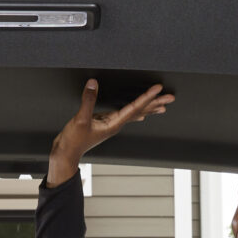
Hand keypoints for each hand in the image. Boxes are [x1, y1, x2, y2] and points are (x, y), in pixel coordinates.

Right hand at [47, 80, 174, 186]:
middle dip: (156, 103)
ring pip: (135, 113)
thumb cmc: (73, 141)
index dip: (147, 97)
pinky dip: (136, 111)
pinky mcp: (104, 123)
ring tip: (163, 104)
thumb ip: (88, 101)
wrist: (66, 153)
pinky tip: (142, 113)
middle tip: (171, 97)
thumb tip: (93, 83)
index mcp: (113, 124)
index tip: (158, 88)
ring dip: (149, 107)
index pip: (134, 107)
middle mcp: (116, 124)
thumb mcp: (80, 120)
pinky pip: (125, 115)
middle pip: (140, 111)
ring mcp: (111, 124)